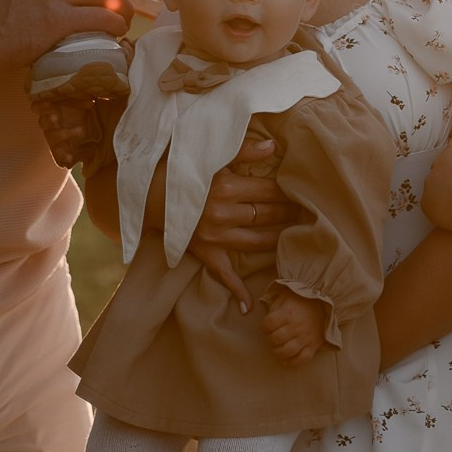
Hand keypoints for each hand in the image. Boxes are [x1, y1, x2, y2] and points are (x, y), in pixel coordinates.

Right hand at [30, 95, 102, 166]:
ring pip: (52, 137)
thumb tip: (91, 102)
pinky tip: (71, 157)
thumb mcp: (78, 106)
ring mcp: (52, 139)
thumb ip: (82, 102)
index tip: (48, 102)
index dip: (40, 105)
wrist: (84, 136)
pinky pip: (58, 155)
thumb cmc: (75, 115)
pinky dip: (64, 156)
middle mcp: (48, 125)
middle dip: (48, 120)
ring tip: (80, 130)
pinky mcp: (59, 152)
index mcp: (49, 111)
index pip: (37, 107)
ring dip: (63, 134)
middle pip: (43, 122)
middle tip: (55, 117)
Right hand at [188, 133, 298, 311]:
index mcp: (225, 187)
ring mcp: (214, 237)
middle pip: (266, 214)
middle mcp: (222, 214)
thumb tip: (273, 146)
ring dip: (277, 238)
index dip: (287, 189)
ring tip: (296, 234)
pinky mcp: (204, 252)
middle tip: (307, 209)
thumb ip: (242, 150)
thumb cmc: (177, 169)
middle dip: (288, 211)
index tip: (303, 189)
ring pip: (256, 241)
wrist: (144, 194)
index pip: (268, 190)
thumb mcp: (208, 155)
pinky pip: (222, 274)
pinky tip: (250, 305)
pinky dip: (236, 290)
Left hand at [262, 288, 326, 366]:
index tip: (265, 326)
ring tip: (277, 347)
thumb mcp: (285, 297)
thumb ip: (275, 308)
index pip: (268, 324)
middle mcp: (296, 326)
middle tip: (271, 337)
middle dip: (269, 339)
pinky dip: (291, 362)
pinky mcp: (313, 346)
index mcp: (288, 313)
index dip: (263, 327)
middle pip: (276, 339)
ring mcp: (305, 337)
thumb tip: (267, 323)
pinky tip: (286, 359)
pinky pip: (301, 359)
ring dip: (277, 352)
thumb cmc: (302, 299)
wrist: (326, 302)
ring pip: (287, 351)